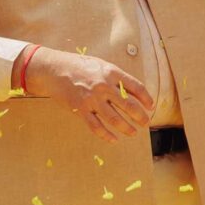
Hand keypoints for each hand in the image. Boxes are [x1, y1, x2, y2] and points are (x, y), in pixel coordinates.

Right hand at [22, 48, 151, 141]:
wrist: (54, 70)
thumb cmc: (80, 66)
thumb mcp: (101, 65)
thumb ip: (116, 77)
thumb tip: (134, 91)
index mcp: (112, 73)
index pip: (136, 87)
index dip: (146, 98)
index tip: (151, 106)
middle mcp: (104, 86)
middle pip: (129, 105)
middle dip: (140, 116)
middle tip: (145, 123)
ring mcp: (92, 99)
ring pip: (114, 119)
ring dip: (126, 128)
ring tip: (133, 132)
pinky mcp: (81, 109)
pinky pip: (96, 127)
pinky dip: (106, 135)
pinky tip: (114, 139)